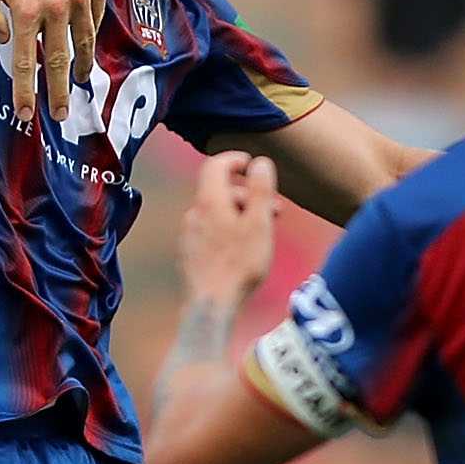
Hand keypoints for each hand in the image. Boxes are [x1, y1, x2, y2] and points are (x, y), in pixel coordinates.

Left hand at [0, 0, 104, 125]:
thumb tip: (2, 40)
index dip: (25, 93)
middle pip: (57, 62)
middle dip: (59, 94)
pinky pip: (94, 21)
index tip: (27, 115)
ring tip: (78, 83)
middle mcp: (55, 7)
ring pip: (82, 45)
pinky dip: (89, 37)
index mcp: (25, 10)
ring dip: (79, 68)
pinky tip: (83, 45)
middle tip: (62, 115)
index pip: (24, 63)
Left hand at [180, 152, 278, 308]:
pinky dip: (229, 229)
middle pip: (220, 191)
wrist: (211, 304)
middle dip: (249, 194)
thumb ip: (260, 190)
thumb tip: (260, 163)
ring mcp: (189, 234)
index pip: (215, 165)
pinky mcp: (190, 253)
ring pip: (217, 212)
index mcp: (209, 202)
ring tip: (264, 232)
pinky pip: (211, 230)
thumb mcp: (259, 223)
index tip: (252, 164)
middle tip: (275, 209)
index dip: (235, 159)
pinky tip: (244, 248)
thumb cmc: (239, 264)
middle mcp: (194, 214)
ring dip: (241, 214)